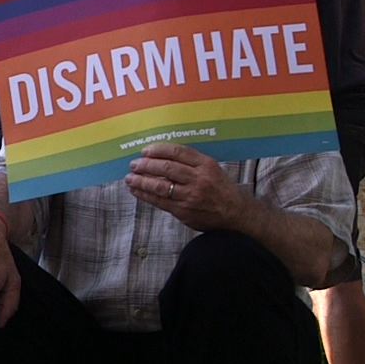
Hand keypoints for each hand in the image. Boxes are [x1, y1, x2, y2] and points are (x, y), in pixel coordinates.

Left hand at [124, 143, 248, 231]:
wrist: (234, 213)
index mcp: (206, 164)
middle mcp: (198, 179)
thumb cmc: (221, 189)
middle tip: (134, 164)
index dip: (158, 150)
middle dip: (146, 165)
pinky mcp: (183, 211)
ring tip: (130, 178)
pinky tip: (136, 191)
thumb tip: (161, 156)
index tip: (145, 150)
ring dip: (141, 181)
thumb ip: (191, 162)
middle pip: (166, 168)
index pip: (178, 152)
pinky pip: (160, 201)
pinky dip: (145, 195)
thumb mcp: (212, 168)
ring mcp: (190, 196)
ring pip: (160, 186)